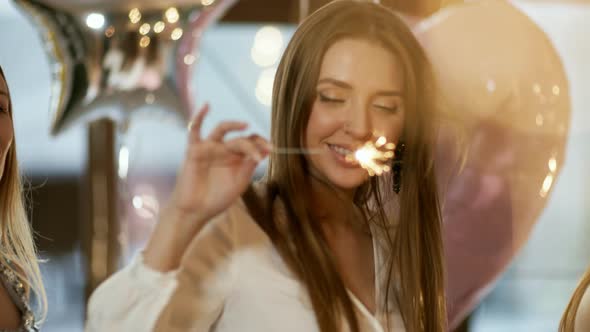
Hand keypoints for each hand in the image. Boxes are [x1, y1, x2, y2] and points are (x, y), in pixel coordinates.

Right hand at [144, 104, 270, 270]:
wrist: (196, 211)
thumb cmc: (217, 199)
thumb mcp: (239, 182)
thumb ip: (250, 165)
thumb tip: (266, 149)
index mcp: (237, 159)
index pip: (251, 143)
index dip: (262, 144)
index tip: (272, 149)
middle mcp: (224, 150)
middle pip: (241, 139)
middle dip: (253, 143)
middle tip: (265, 149)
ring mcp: (209, 148)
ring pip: (222, 130)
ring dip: (233, 125)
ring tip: (245, 125)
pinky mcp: (194, 150)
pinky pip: (194, 130)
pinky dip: (199, 117)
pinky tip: (206, 106)